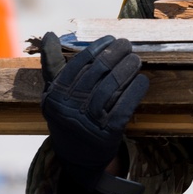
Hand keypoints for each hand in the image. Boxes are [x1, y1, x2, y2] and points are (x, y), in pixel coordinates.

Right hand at [40, 32, 148, 193]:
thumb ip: (52, 65)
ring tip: (136, 59)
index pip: (78, 65)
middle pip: (97, 74)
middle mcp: (69, 110)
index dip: (96, 49)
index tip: (110, 39)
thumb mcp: (54, 94)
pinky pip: (124, 107)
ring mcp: (88, 124)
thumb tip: (50, 34)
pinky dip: (135, 92)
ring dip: (127, 69)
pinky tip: (142, 80)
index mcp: (55, 97)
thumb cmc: (67, 117)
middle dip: (114, 55)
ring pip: (112, 88)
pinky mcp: (107, 135)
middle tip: (127, 44)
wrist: (77, 158)